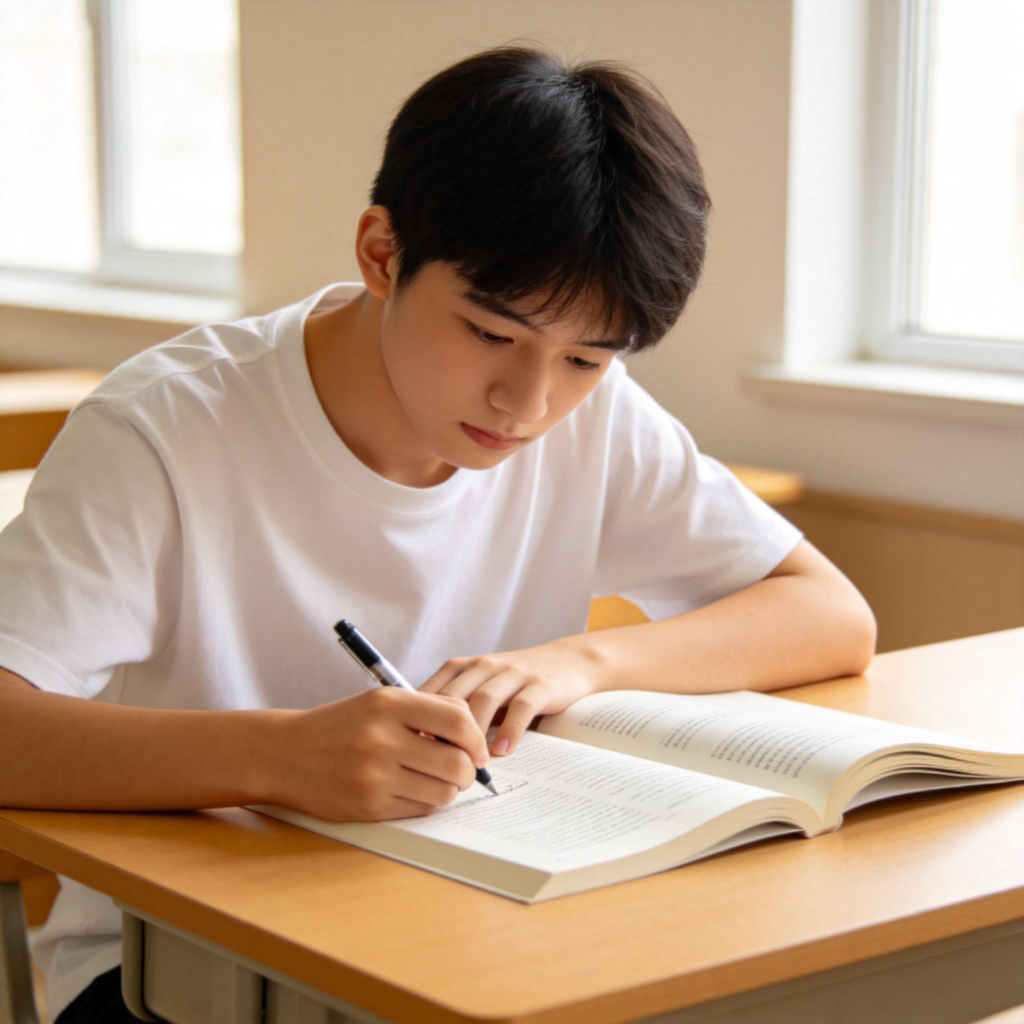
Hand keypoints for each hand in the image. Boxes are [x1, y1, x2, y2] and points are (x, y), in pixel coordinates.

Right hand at [276, 687, 489, 821]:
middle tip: (464, 770)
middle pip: (457, 763)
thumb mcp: (380, 702)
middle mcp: (381, 738)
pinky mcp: (368, 806)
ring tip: (436, 780)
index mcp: (389, 704)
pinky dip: (426, 802)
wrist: (286, 753)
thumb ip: (427, 710)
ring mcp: (374, 775)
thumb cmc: (342, 726)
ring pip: (443, 792)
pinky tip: (413, 790)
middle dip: (469, 771)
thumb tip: (475, 733)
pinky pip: (420, 809)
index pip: (458, 721)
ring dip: (449, 790)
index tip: (477, 748)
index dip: (477, 738)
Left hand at [418, 637, 599, 755]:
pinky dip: (510, 731)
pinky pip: (521, 707)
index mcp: (463, 667)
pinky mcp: (540, 685)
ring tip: (472, 764)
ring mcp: (512, 673)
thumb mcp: (480, 688)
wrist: (567, 661)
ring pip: (484, 700)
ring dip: (475, 735)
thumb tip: (419, 745)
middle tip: (437, 764)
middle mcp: (484, 666)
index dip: (419, 722)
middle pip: (454, 697)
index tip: (412, 751)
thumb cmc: (514, 683)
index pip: (431, 692)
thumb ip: (454, 709)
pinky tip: (502, 752)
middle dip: (443, 731)